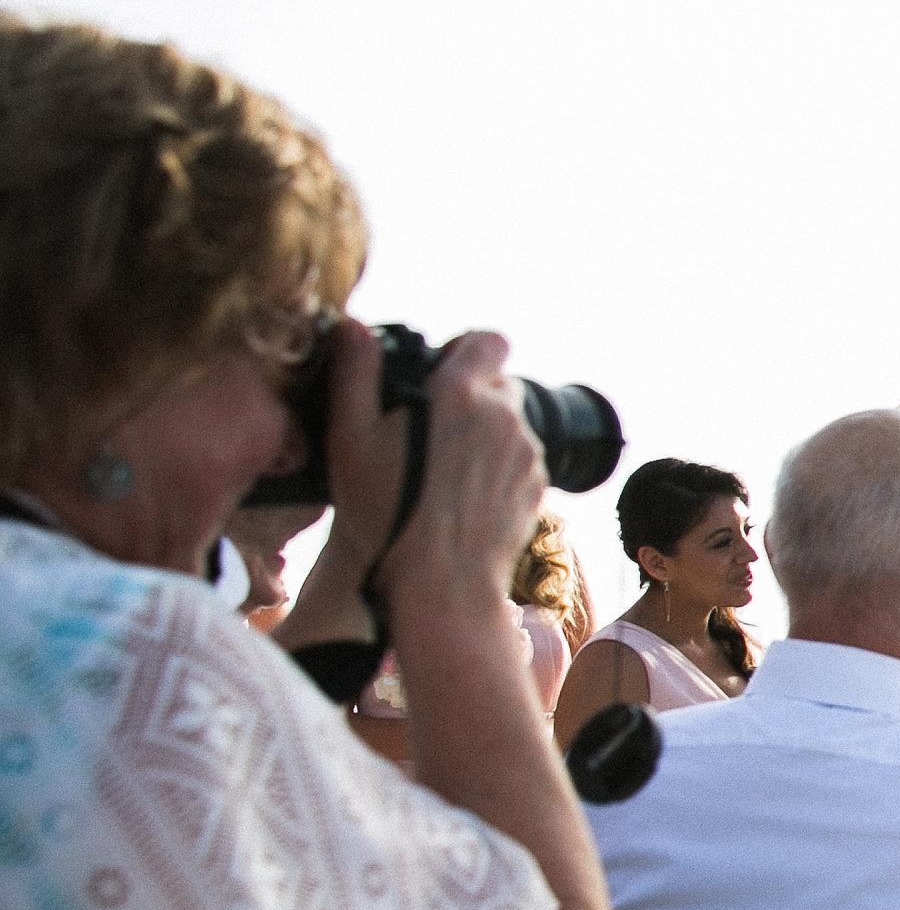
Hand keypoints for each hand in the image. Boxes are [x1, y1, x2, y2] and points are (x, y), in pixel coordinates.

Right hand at [369, 331, 545, 624]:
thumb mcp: (350, 438)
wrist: (440, 583)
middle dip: (469, 396)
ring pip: (510, 423)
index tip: (439, 370)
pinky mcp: (537, 486)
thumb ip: (355, 374)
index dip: (465, 350)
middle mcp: (505, 416)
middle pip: (498, 384)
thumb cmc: (386, 513)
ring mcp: (527, 452)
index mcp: (461, 393)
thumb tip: (351, 326)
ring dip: (484, 433)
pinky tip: (463, 493)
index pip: (488, 340)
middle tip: (430, 427)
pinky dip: (497, 466)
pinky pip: (519, 459)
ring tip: (442, 467)